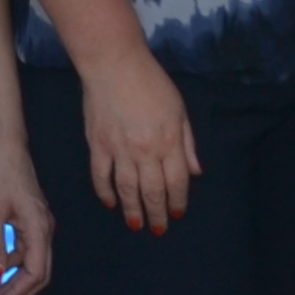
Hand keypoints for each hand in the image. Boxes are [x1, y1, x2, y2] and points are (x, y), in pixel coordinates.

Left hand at [0, 141, 53, 294]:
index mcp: (39, 229)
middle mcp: (45, 230)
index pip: (35, 273)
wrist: (5, 145)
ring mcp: (40, 225)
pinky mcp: (32, 220)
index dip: (16, 293)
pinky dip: (13, 264)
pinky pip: (27, 250)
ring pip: (32, 263)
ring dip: (14, 282)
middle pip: (38, 273)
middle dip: (17, 294)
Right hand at [77, 45, 199, 234]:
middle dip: (157, 213)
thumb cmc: (151, 83)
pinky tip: (110, 203)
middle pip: (153, 190)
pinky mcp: (98, 144)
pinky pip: (101, 175)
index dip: (178, 201)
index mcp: (169, 141)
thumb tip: (195, 171)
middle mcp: (146, 150)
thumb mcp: (179, 109)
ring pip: (127, 189)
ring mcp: (120, 149)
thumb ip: (187, 142)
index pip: (177, 181)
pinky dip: (105, 192)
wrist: (114, 64)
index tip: (177, 214)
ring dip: (132, 210)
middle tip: (157, 230)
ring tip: (136, 225)